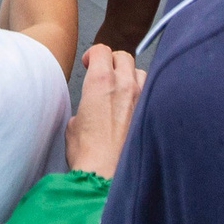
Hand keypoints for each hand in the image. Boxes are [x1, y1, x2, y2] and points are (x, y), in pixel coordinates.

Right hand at [67, 45, 139, 176]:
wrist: (106, 174)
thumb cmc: (88, 153)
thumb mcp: (73, 125)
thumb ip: (83, 109)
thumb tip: (86, 115)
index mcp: (100, 81)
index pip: (102, 50)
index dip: (93, 54)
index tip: (89, 63)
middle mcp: (123, 84)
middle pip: (123, 56)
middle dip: (113, 62)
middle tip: (105, 74)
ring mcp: (141, 98)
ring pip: (140, 73)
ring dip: (130, 77)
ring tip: (121, 92)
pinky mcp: (151, 113)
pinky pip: (150, 93)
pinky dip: (142, 96)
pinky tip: (133, 109)